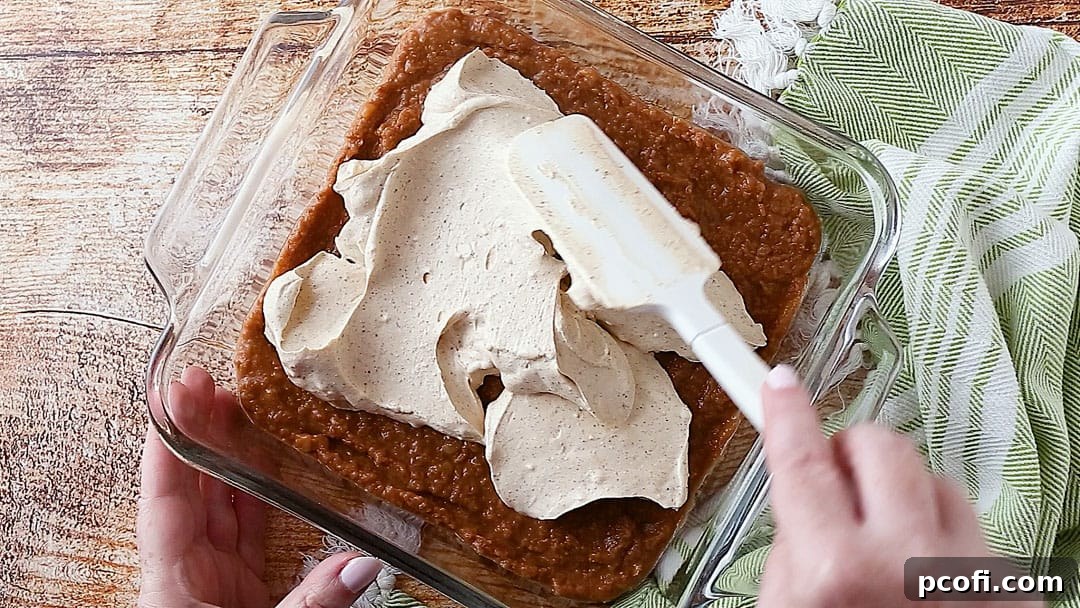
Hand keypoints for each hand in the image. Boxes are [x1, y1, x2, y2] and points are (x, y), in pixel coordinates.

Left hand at [138, 367, 382, 607]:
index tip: (172, 396)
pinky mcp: (234, 590)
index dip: (168, 444)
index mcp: (173, 582)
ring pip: (214, 506)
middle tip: (205, 383)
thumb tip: (363, 562)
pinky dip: (251, 497)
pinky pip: (241, 532)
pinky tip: (260, 466)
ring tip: (232, 409)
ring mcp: (209, 579)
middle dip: (195, 433)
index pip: (164, 500)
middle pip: (187, 490)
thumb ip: (313, 600)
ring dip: (222, 458)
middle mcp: (185, 572)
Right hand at [757, 365, 1039, 607]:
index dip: (788, 413)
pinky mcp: (1011, 587)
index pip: (803, 462)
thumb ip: (790, 553)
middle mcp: (907, 562)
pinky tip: (932, 585)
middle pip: (880, 447)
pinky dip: (950, 546)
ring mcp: (969, 572)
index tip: (781, 383)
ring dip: (909, 502)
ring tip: (893, 553)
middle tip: (842, 488)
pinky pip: (978, 532)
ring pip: (938, 484)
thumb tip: (802, 503)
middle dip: (854, 455)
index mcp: (837, 571)